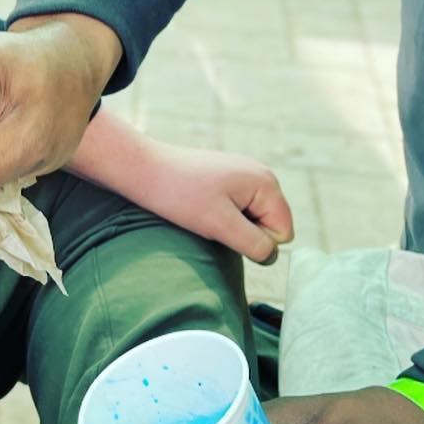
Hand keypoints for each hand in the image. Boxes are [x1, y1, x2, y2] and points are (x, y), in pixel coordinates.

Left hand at [122, 140, 294, 265]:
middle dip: (242, 232)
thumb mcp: (221, 226)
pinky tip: (198, 205)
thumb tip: (271, 255)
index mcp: (267, 183)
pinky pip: (236, 211)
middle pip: (269, 226)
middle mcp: (261, 175)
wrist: (141, 169)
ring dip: (229, 225)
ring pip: (251, 221)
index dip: (253, 240)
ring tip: (203, 211)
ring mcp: (244, 175)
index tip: (222, 224)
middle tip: (210, 218)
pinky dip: (219, 215)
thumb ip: (255, 244)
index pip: (282, 233)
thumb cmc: (179, 196)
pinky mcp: (226, 179)